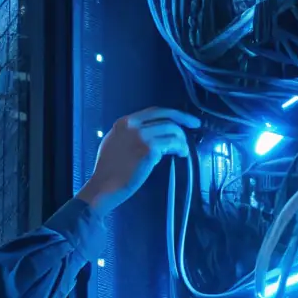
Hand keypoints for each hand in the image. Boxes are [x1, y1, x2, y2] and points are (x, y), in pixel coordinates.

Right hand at [77, 107, 200, 214]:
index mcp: (124, 122)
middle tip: (195, 126)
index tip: (184, 119)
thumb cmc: (107, 171)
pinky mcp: (149, 149)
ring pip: (172, 130)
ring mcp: (142, 136)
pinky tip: (180, 154)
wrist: (103, 186)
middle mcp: (133, 125)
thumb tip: (149, 133)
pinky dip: (180, 148)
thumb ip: (129, 134)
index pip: (154, 111)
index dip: (173, 113)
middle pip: (166, 117)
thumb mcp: (114, 143)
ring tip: (183, 150)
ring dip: (182, 140)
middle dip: (184, 121)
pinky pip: (172, 144)